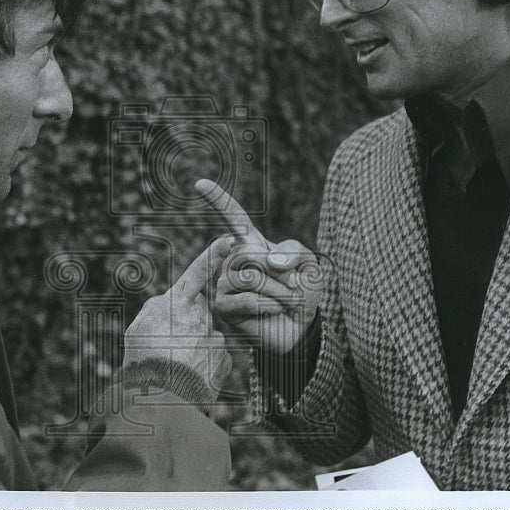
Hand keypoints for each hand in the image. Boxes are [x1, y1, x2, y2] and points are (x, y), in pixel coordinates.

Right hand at [123, 236, 234, 393]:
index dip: (213, 255)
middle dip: (189, 324)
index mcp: (176, 304)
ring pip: (206, 336)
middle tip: (169, 348)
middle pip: (199, 312)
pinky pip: (215, 357)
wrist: (160, 401)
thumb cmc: (142, 363)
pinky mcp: (225, 359)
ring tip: (176, 368)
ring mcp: (214, 338)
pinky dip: (205, 365)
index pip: (197, 273)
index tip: (230, 240)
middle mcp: (200, 317)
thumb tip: (167, 301)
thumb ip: (155, 309)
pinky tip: (190, 377)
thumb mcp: (137, 329)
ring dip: (195, 347)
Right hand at [196, 178, 322, 353]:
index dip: (218, 199)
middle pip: (248, 253)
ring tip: (287, 301)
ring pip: (249, 277)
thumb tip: (270, 262)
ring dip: (279, 291)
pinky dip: (271, 306)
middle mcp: (233, 260)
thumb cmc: (302, 291)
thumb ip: (295, 253)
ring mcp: (225, 283)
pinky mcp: (224, 307)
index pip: (234, 216)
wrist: (301, 326)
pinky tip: (275, 311)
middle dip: (280, 272)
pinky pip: (247, 300)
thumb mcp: (309, 264)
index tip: (200, 183)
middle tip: (294, 286)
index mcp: (252, 243)